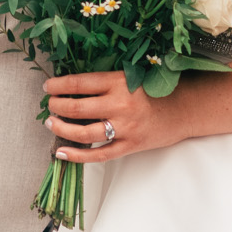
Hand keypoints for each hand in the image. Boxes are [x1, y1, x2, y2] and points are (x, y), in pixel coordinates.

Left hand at [44, 71, 191, 162]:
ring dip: (61, 128)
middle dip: (56, 106)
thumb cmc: (156, 89)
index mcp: (120, 82)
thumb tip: (71, 85)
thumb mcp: (132, 75)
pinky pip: (98, 155)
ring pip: (83, 133)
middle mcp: (120, 105)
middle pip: (77, 108)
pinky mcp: (129, 146)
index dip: (58, 85)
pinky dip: (77, 155)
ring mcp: (124, 128)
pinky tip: (61, 152)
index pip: (79, 83)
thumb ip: (106, 80)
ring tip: (50, 122)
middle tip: (49, 105)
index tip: (47, 87)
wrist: (184, 109)